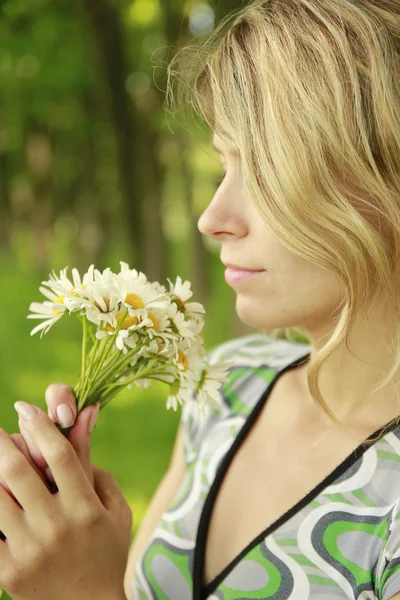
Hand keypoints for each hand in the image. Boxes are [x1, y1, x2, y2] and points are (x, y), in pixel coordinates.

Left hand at [0, 402, 131, 599]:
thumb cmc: (107, 550)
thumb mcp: (112, 507)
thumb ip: (93, 464)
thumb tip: (84, 416)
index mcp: (86, 508)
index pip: (61, 456)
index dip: (41, 427)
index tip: (26, 408)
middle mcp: (56, 526)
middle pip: (19, 472)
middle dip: (2, 442)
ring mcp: (29, 550)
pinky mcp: (7, 572)